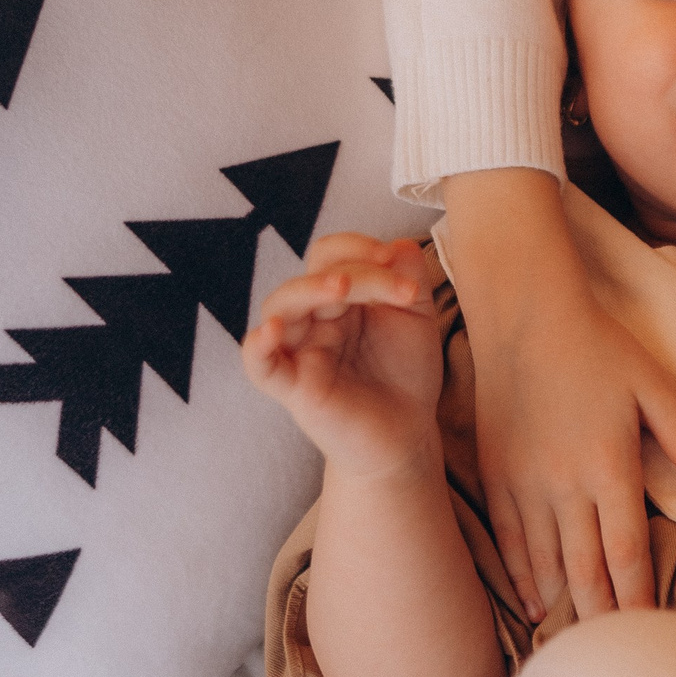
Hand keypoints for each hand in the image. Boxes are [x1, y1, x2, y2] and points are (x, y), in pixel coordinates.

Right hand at [244, 233, 442, 476]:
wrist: (407, 434)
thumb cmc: (405, 373)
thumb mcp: (416, 316)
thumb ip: (409, 277)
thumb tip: (399, 242)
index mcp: (338, 297)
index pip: (330, 254)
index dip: (358, 246)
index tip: (395, 258)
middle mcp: (312, 318)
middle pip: (312, 276)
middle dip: (354, 271)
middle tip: (392, 282)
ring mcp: (299, 350)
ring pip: (279, 307)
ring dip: (309, 290)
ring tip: (343, 287)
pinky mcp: (292, 387)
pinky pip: (259, 363)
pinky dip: (258, 345)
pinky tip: (273, 330)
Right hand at [442, 168, 675, 621]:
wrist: (525, 311)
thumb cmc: (599, 344)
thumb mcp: (657, 386)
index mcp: (609, 466)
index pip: (627, 553)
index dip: (639, 602)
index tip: (651, 638)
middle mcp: (563, 485)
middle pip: (585, 570)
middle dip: (603, 619)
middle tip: (616, 660)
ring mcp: (524, 482)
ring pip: (544, 562)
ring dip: (564, 605)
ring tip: (579, 646)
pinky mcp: (495, 472)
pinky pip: (508, 539)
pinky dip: (522, 575)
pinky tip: (534, 601)